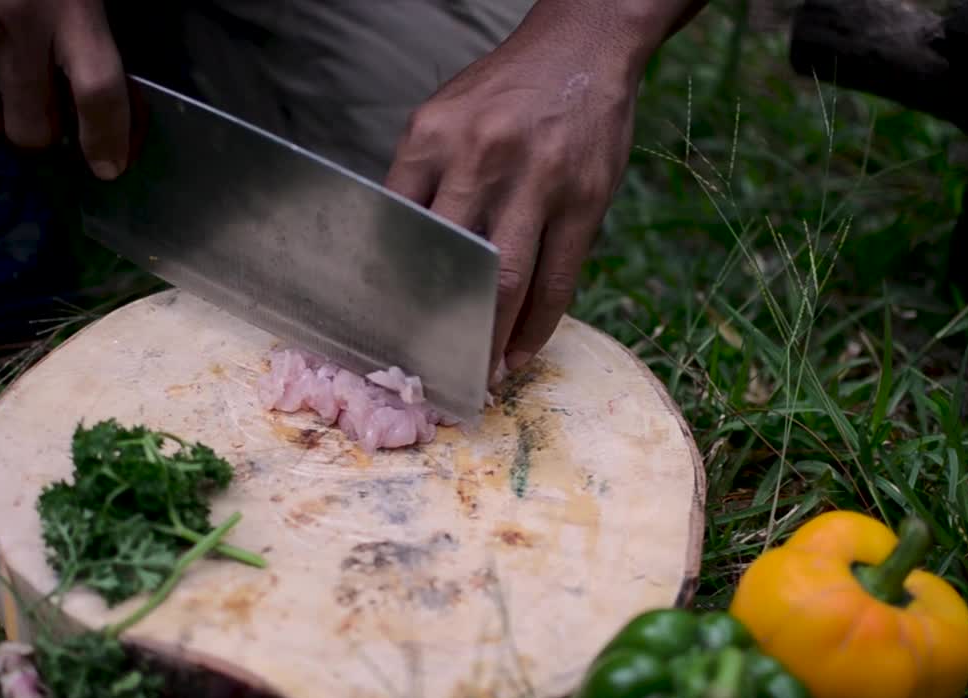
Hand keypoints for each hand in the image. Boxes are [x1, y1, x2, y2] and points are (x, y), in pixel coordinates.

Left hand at [384, 7, 649, 374]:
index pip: (398, 227)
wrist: (582, 49)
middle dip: (436, 325)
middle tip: (425, 371)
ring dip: (488, 341)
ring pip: (506, 282)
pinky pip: (559, 281)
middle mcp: (481, 158)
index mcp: (432, 137)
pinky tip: (518, 353)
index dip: (390, 287)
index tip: (381, 330)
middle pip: (450, 264)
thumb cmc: (504, 92)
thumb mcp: (444, 117)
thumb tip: (395, 257)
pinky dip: (536, 327)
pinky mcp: (586, 200)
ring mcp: (538, 181)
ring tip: (476, 378)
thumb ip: (421, 179)